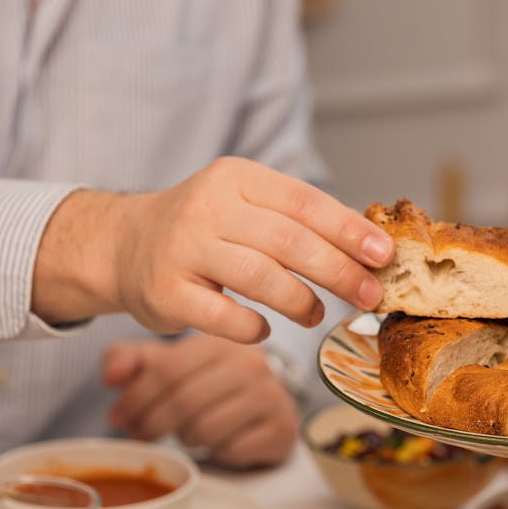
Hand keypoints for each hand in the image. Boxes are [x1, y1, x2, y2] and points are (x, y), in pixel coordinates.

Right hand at [33, 156, 393, 342]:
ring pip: (260, 278)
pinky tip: (266, 329)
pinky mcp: (165, 291)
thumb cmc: (205, 229)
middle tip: (368, 294)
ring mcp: (183, 249)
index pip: (305, 202)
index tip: (384, 255)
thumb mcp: (247, 205)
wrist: (123, 244)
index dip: (349, 230)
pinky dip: (254, 328)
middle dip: (338, 271)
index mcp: (237, 179)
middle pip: (289, 241)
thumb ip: (299, 221)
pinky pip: (224, 316)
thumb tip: (371, 249)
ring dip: (300, 301)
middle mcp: (207, 207)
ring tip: (316, 314)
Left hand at [103, 332, 298, 467]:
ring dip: (184, 438)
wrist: (265, 404)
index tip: (118, 417)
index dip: (135, 398)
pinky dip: (215, 451)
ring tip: (184, 432)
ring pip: (205, 428)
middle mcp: (251, 364)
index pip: (168, 369)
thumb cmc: (208, 383)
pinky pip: (231, 449)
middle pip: (184, 401)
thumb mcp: (167, 364)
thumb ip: (129, 361)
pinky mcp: (281, 428)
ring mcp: (271, 396)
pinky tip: (216, 441)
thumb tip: (110, 377)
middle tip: (139, 435)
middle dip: (151, 424)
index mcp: (219, 342)